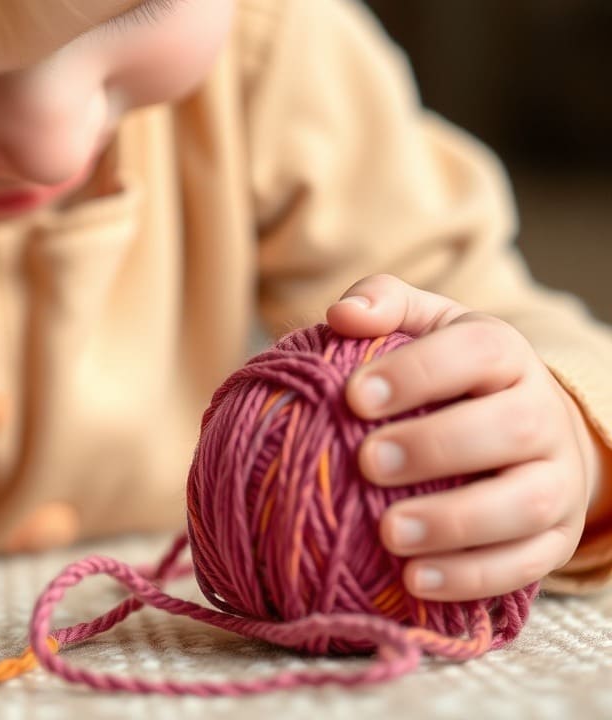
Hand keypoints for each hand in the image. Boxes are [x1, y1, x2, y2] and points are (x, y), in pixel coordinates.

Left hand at [326, 274, 598, 601]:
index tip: (353, 395)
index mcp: (504, 355)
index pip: (476, 353)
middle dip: (435, 447)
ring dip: (455, 522)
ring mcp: (554, 481)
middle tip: (368, 461)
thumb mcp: (423, 328)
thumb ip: (384, 305)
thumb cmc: (449, 376)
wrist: (526, 430)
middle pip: (508, 429)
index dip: (417, 372)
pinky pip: (524, 565)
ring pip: (524, 504)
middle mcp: (540, 415)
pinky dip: (471, 576)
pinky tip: (414, 580)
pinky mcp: (553, 539)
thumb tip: (342, 314)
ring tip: (389, 533)